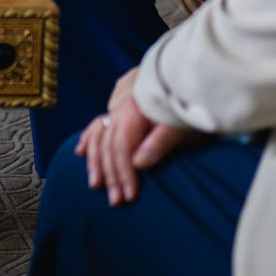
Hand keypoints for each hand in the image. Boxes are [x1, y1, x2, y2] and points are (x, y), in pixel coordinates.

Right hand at [74, 68, 197, 204]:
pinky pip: (98, 121)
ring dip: (96, 161)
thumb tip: (137, 163)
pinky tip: (80, 150)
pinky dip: (89, 138)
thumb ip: (160, 142)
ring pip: (99, 134)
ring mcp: (118, 102)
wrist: (194, 74)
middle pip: (108, 143)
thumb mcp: (183, 124)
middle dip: (110, 174)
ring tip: (95, 183)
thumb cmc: (193, 102)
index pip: (120, 146)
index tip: (129, 196)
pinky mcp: (120, 101)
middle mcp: (120, 105)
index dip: (123, 172)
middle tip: (115, 201)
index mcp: (134, 109)